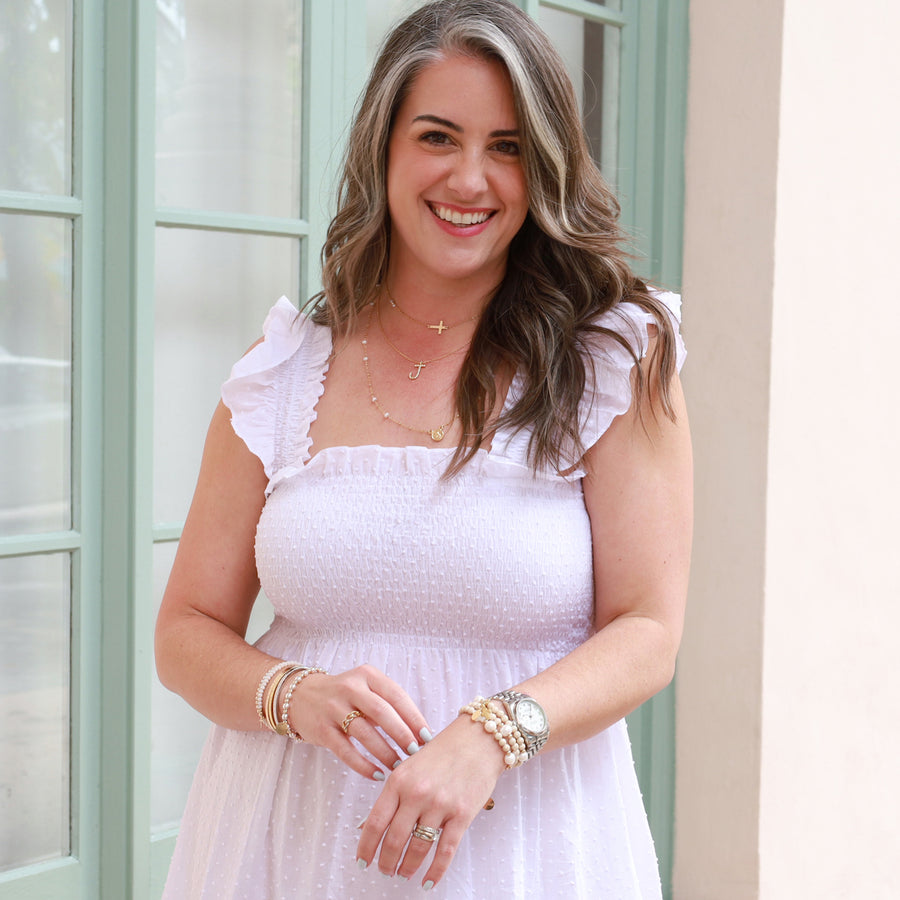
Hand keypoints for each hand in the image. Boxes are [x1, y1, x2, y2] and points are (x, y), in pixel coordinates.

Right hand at [287, 664, 431, 779]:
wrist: (301, 696)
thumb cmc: (345, 696)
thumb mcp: (366, 688)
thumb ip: (388, 704)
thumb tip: (420, 732)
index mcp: (367, 675)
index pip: (396, 696)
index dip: (414, 717)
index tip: (427, 737)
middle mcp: (350, 688)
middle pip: (382, 713)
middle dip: (402, 735)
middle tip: (416, 753)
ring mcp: (334, 708)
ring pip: (365, 733)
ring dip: (385, 752)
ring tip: (399, 766)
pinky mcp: (322, 729)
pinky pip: (346, 751)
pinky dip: (363, 765)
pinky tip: (377, 775)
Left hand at [356, 715, 505, 887]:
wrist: (478, 738)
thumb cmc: (443, 750)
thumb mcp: (410, 765)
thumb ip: (394, 793)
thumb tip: (371, 825)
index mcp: (399, 779)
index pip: (375, 821)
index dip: (366, 847)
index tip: (362, 860)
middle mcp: (417, 793)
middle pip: (394, 840)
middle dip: (386, 861)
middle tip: (384, 870)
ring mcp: (440, 804)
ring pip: (418, 848)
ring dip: (407, 867)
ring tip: (403, 873)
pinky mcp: (462, 814)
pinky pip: (445, 851)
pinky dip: (435, 871)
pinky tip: (428, 881)